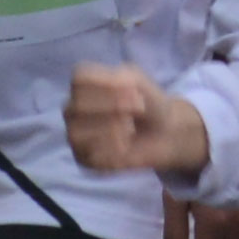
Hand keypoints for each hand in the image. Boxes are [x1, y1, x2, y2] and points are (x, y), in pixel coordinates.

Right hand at [58, 61, 207, 179]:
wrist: (165, 132)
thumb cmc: (147, 102)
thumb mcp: (137, 81)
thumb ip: (119, 80)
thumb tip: (110, 92)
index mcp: (82, 86)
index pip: (78, 80)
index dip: (108, 85)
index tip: (134, 91)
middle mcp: (73, 110)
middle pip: (77, 106)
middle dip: (113, 107)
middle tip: (138, 109)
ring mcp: (76, 135)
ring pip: (78, 133)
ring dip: (112, 130)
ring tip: (130, 129)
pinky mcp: (84, 159)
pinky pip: (90, 156)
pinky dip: (114, 150)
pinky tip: (126, 146)